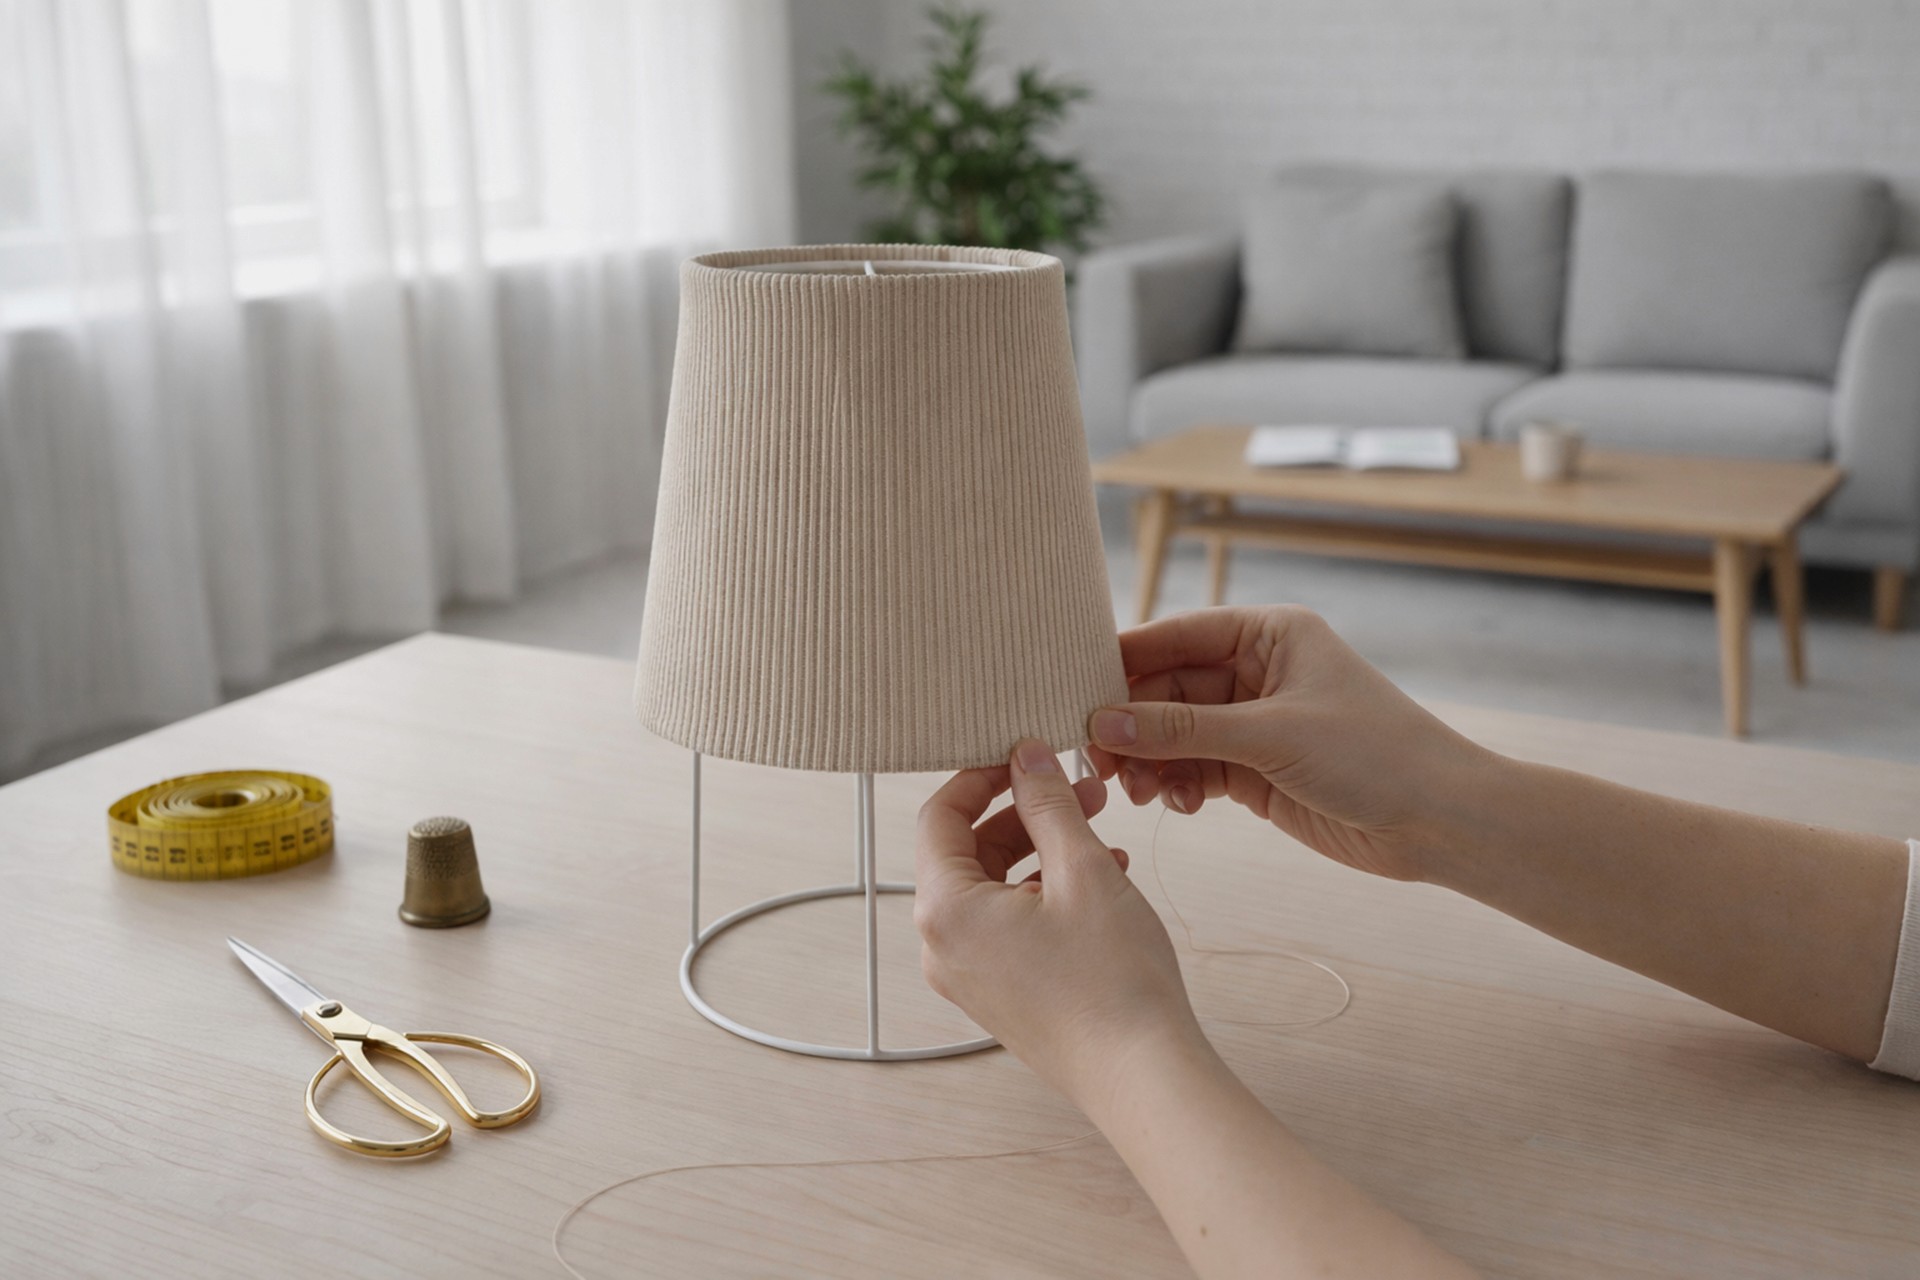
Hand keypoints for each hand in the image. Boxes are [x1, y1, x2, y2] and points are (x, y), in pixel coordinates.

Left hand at [914, 740, 1205, 1106]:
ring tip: (1101, 832)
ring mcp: (970, 976)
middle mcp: (943, 947)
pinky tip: (1103, 880)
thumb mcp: (1082, 869)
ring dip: (1042, 851)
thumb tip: (1026, 756)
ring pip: (994, 887)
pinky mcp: (1000, 995)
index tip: (1024, 755)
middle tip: (1078, 787)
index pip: (940, 816)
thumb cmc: (1112, 982)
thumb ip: (1048, 803)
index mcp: (945, 911)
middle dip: (1024, 813)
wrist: (1143, 1075)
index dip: (982, 775)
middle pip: (967, 851)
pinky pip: (1009, 924)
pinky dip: (1046, 893)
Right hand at [1085, 606, 1499, 882]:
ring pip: (1174, 733)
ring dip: (1150, 760)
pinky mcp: (1255, 771)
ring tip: (1137, 790)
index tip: (1074, 687)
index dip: (1125, 660)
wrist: (1440, 821)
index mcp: (1270, 634)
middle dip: (1131, 723)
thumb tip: (1101, 723)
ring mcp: (1255, 723)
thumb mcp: (1272, 735)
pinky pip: (1194, 768)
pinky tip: (1175, 804)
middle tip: (1096, 758)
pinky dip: (1176, 785)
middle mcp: (1258, 672)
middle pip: (1167, 688)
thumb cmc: (1375, 754)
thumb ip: (1182, 730)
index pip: (1178, 635)